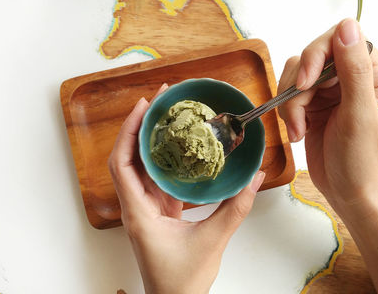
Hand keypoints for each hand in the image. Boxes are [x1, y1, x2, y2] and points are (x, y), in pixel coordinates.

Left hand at [108, 84, 265, 293]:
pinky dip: (166, 159)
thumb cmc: (182, 281)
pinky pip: (158, 178)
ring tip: (169, 116)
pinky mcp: (159, 211)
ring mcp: (147, 209)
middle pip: (129, 158)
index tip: (143, 107)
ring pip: (142, 166)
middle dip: (139, 127)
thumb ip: (235, 209)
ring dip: (152, 141)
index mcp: (139, 213)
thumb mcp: (212, 241)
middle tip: (159, 101)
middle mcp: (137, 207)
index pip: (123, 164)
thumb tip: (254, 178)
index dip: (129, 132)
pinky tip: (181, 147)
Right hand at [278, 19, 377, 219]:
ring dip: (291, 103)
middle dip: (300, 87)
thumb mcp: (360, 116)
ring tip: (298, 129)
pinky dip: (288, 113)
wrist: (348, 194)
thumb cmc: (362, 162)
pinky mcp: (315, 104)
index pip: (342, 41)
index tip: (306, 84)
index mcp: (377, 75)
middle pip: (314, 56)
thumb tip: (347, 26)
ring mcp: (333, 91)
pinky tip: (298, 132)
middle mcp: (354, 77)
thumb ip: (354, 70)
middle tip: (298, 115)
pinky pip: (290, 93)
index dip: (318, 55)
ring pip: (297, 74)